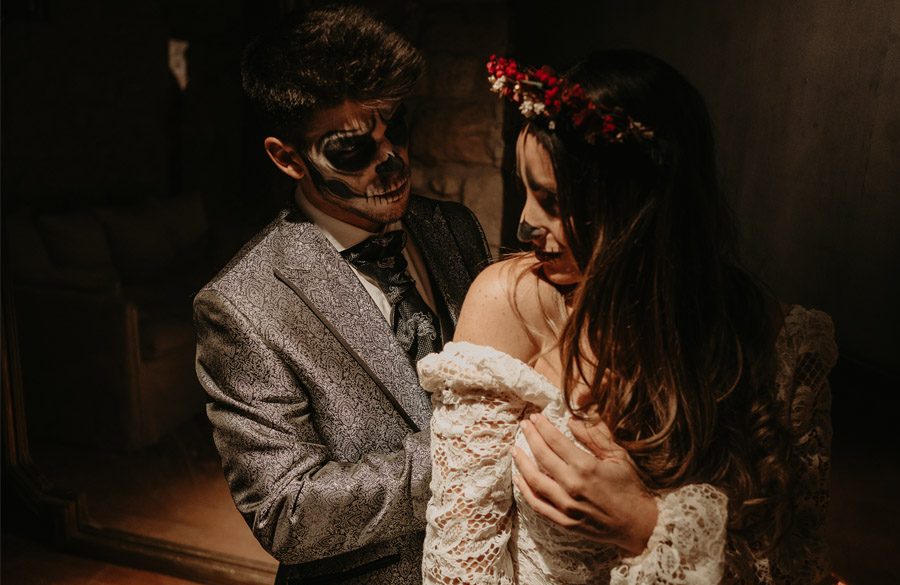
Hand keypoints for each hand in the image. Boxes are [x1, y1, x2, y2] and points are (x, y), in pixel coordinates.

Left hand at [512, 413, 657, 555]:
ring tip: (515, 449)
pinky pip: (538, 505)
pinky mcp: (564, 522)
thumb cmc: (630, 487)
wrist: (638, 524)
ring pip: (535, 481)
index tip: (534, 418)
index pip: (555, 441)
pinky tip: (519, 479)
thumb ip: (594, 437)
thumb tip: (571, 421)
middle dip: (530, 438)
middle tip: (524, 426)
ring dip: (522, 462)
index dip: (542, 427)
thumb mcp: (618, 456)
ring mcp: (567, 506)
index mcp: (586, 466)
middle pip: (542, 457)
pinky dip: (525, 491)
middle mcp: (573, 485)